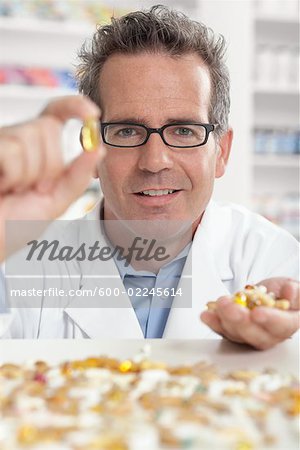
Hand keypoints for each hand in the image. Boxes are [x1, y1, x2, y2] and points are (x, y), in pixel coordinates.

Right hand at [0, 95, 104, 260]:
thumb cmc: (15, 224)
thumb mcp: (55, 202)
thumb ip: (77, 177)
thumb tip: (98, 149)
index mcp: (36, 149)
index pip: (55, 114)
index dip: (74, 106)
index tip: (93, 114)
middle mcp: (16, 139)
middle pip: (48, 128)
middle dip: (49, 166)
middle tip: (33, 189)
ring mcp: (0, 141)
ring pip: (29, 139)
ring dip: (28, 175)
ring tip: (12, 190)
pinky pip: (12, 151)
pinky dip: (12, 176)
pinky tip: (1, 186)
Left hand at [200, 277, 299, 349]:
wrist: (270, 294)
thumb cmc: (284, 292)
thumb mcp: (294, 287)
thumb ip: (295, 292)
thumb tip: (289, 292)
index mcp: (288, 324)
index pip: (281, 326)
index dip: (269, 320)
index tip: (257, 313)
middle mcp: (270, 335)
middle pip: (256, 336)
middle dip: (240, 321)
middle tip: (230, 307)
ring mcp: (250, 335)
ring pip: (237, 334)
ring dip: (224, 320)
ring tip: (219, 304)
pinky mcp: (235, 332)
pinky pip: (223, 330)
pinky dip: (213, 322)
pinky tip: (207, 314)